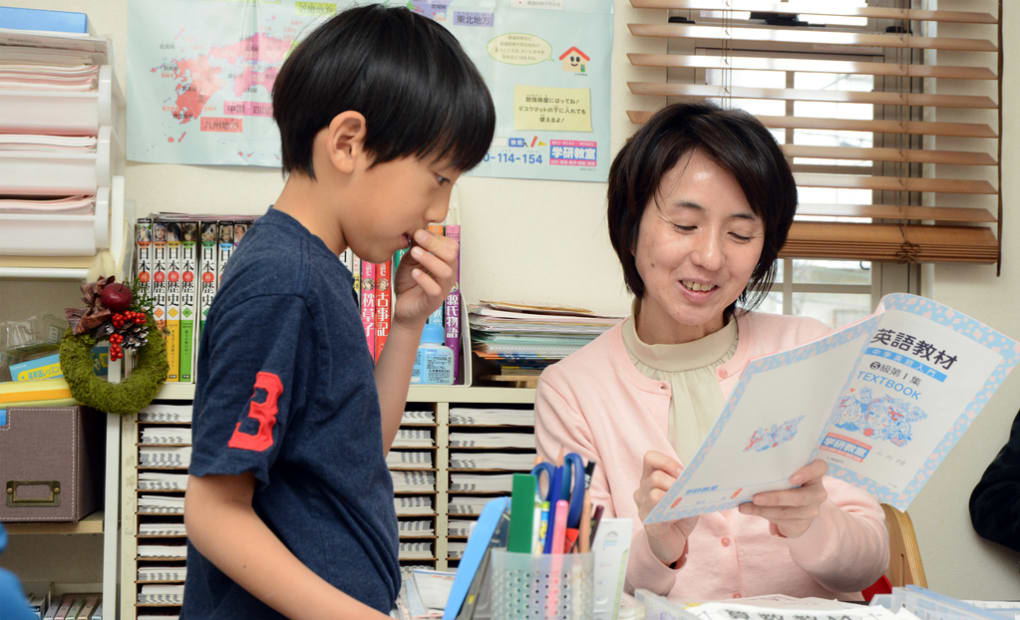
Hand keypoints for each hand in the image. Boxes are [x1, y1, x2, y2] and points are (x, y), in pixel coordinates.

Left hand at [391, 228, 457, 326]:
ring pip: (445, 271)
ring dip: (429, 259)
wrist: (405, 307)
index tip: (418, 231)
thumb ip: (417, 247)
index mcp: (445, 263)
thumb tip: (417, 229)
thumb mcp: (411, 260)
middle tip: (417, 237)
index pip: (451, 245)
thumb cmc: (410, 283)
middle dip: (434, 243)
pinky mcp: (433, 301)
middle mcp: (447, 274)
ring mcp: (442, 288)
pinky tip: (414, 273)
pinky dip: (424, 279)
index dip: (435, 236)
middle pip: (452, 254)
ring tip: (414, 252)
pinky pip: (434, 289)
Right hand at [634, 450, 699, 566]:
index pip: (650, 458)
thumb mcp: (684, 495)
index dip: (666, 461)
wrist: (671, 541)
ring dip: (673, 497)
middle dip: (675, 481)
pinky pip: (658, 512)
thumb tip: (698, 479)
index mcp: (650, 478)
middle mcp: (643, 490)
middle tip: (686, 489)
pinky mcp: (649, 522)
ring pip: (654, 494)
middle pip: (655, 477)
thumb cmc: (678, 515)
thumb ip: (687, 486)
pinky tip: (679, 514)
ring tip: (684, 501)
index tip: (682, 472)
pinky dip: (672, 511)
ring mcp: (643, 507)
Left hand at [738, 459, 827, 537]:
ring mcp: (812, 509)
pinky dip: (763, 514)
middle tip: (755, 497)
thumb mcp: (783, 474)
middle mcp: (817, 492)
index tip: (791, 478)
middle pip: (801, 497)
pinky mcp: (803, 523)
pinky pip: (782, 521)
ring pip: (788, 512)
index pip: (820, 468)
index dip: (808, 472)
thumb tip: (749, 467)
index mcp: (814, 473)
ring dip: (763, 509)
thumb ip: (776, 470)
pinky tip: (749, 510)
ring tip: (745, 506)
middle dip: (776, 498)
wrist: (793, 509)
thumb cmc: (785, 482)